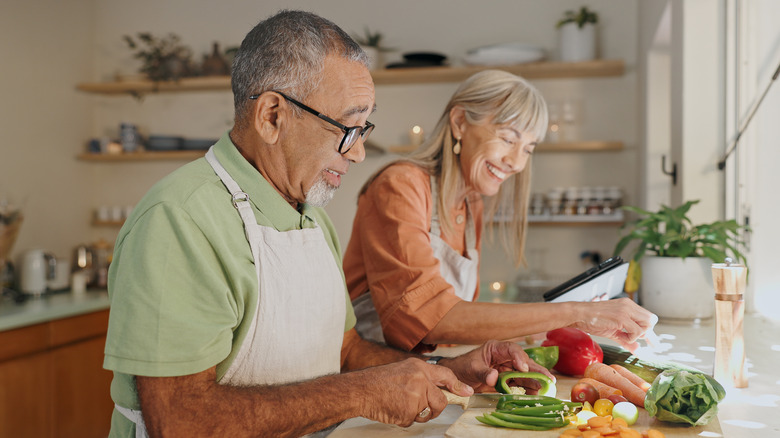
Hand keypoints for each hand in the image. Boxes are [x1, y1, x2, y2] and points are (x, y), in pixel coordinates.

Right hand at [356, 358, 471, 426]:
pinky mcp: (409, 411)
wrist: (361, 389)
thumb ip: (420, 378)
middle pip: (440, 401)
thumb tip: (436, 390)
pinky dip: (403, 419)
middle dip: (434, 409)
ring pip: (426, 413)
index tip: (467, 392)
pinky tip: (392, 408)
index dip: (457, 385)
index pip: (445, 375)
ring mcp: (415, 396)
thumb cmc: (377, 381)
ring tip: (398, 404)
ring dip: (415, 414)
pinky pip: (413, 420)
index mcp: (418, 367)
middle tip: (421, 408)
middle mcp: (420, 380)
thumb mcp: (402, 370)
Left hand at [440, 340, 554, 392]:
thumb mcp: (471, 369)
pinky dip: (527, 388)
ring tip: (545, 388)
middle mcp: (504, 357)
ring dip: (534, 380)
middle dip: (536, 370)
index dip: (519, 357)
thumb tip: (494, 377)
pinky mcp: (507, 379)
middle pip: (523, 361)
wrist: (458, 377)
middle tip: (548, 378)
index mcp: (496, 348)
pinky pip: (520, 383)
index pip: (511, 349)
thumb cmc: (463, 367)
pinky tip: (535, 393)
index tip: (523, 367)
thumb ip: (483, 373)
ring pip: (524, 373)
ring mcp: (507, 368)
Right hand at [571, 298, 655, 350]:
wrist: (579, 315)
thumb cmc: (593, 320)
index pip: (647, 318)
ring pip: (647, 325)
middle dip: (646, 333)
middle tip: (634, 339)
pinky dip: (630, 338)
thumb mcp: (613, 331)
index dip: (650, 332)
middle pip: (651, 320)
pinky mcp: (621, 317)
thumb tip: (637, 350)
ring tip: (623, 336)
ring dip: (637, 335)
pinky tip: (620, 336)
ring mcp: (626, 310)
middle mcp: (629, 306)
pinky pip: (636, 331)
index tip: (653, 343)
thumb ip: (626, 340)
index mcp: (627, 306)